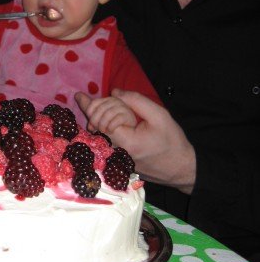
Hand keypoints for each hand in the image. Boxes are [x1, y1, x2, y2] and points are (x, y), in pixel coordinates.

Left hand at [74, 94, 136, 133]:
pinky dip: (111, 127)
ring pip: (108, 113)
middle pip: (100, 108)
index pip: (94, 103)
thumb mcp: (96, 118)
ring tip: (104, 132)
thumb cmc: (109, 130)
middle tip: (97, 130)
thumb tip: (77, 94)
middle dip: (96, 121)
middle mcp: (115, 101)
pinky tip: (111, 131)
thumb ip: (87, 106)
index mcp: (107, 100)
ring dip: (103, 125)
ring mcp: (124, 108)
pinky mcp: (129, 116)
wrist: (124, 142)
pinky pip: (116, 119)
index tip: (91, 126)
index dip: (90, 114)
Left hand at [75, 89, 195, 193]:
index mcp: (126, 141)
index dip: (93, 106)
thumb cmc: (172, 141)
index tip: (79, 96)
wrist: (181, 168)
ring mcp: (116, 160)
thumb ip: (136, 101)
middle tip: (103, 100)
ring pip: (97, 135)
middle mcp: (116, 153)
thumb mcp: (159, 115)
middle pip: (96, 126)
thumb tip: (114, 92)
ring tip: (99, 107)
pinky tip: (100, 120)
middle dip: (97, 109)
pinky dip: (102, 129)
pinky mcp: (117, 163)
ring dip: (98, 119)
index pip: (101, 119)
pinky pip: (103, 142)